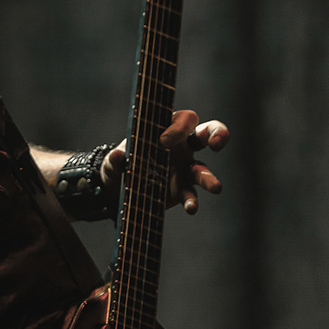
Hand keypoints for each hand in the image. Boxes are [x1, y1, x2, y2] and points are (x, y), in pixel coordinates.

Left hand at [101, 110, 228, 213]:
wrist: (117, 190)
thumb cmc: (119, 165)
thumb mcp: (112, 162)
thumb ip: (115, 159)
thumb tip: (118, 156)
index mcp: (165, 128)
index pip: (183, 119)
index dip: (177, 128)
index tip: (162, 143)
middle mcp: (180, 146)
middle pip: (206, 132)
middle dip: (217, 133)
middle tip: (217, 142)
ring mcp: (183, 168)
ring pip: (202, 168)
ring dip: (209, 177)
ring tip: (216, 187)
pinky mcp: (180, 189)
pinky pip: (190, 193)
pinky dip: (191, 201)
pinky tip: (191, 208)